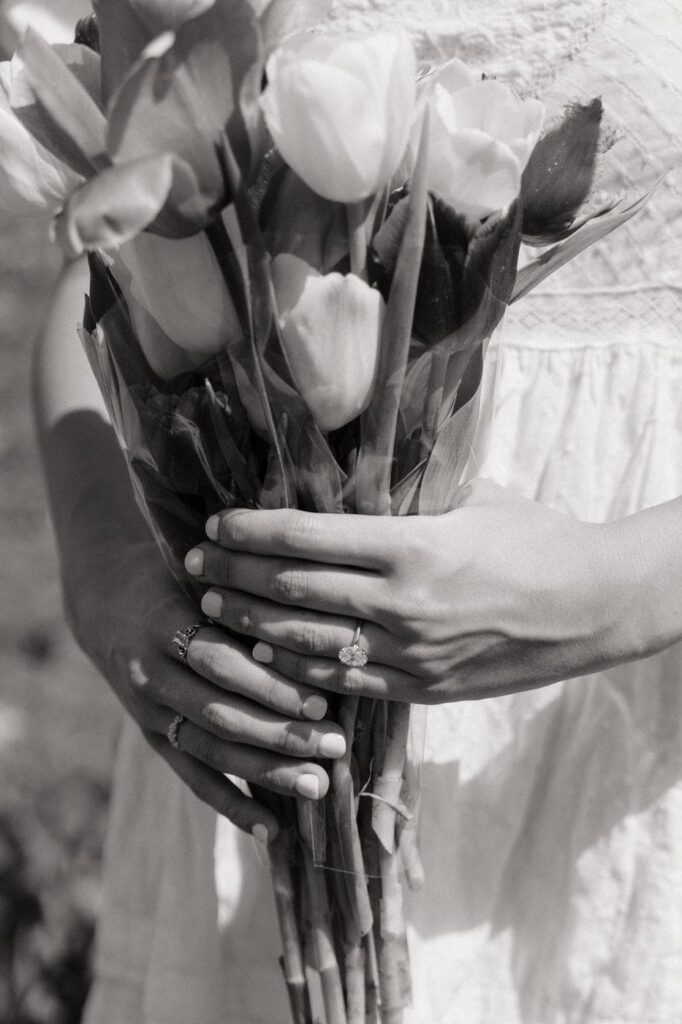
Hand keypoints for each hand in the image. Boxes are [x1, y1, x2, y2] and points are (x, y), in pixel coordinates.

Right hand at [70, 541, 347, 841]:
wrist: (109, 600)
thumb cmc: (178, 576)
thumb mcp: (203, 575)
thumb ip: (244, 597)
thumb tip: (320, 617)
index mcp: (164, 624)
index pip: (221, 664)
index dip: (270, 686)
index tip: (322, 702)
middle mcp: (150, 674)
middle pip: (219, 713)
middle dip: (280, 734)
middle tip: (334, 746)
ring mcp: (148, 711)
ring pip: (210, 750)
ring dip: (265, 772)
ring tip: (317, 785)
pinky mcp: (152, 737)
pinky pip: (191, 776)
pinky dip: (230, 805)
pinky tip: (271, 830)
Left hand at [186, 479, 639, 703]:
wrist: (593, 606)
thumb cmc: (538, 540)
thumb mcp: (475, 500)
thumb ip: (415, 495)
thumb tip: (365, 476)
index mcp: (411, 545)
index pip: (306, 536)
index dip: (252, 530)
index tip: (217, 523)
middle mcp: (401, 602)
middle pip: (293, 590)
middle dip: (235, 575)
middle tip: (196, 565)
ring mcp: (410, 651)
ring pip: (308, 643)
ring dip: (253, 625)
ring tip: (216, 610)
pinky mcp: (423, 687)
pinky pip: (345, 683)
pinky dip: (299, 672)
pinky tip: (268, 660)